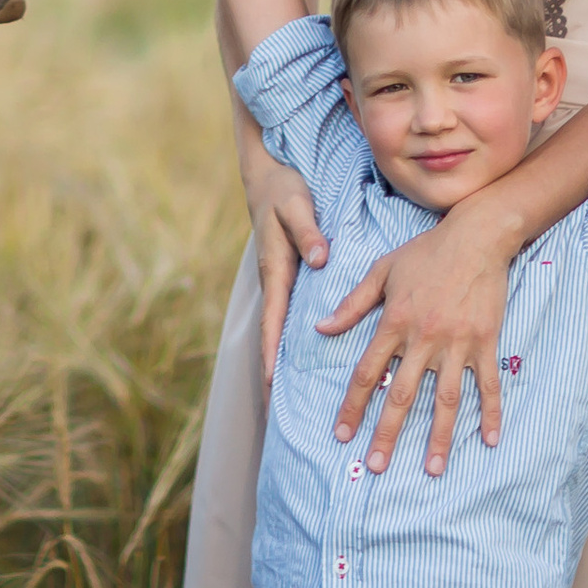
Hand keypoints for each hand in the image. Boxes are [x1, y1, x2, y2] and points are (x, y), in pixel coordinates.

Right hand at [247, 154, 328, 393]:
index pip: (272, 321)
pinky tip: (301, 357)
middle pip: (272, 335)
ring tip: (286, 397)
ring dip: (280, 360)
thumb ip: (308, 232)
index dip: (271, 354)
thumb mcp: (296, 205)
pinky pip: (287, 315)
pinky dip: (289, 339)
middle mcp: (275, 281)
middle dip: (271, 372)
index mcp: (276, 269)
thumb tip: (320, 259)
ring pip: (279, 328)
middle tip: (275, 411)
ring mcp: (280, 281)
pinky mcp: (287, 277)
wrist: (267, 175)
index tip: (272, 385)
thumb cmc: (283, 189)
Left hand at [315, 198, 518, 474]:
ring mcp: (457, 343)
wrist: (477, 236)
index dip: (352, 406)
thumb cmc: (426, 253)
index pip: (366, 372)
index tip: (342, 435)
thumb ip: (352, 304)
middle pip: (401, 395)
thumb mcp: (382, 271)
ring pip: (445, 399)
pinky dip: (490, 413)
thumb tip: (321, 328)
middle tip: (376, 467)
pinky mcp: (485, 342)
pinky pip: (488, 384)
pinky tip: (489, 441)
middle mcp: (423, 338)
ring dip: (438, 437)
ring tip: (432, 470)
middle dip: (387, 434)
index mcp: (394, 322)